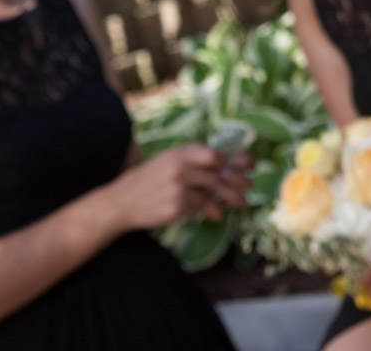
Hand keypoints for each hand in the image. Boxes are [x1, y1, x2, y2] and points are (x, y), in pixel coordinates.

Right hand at [102, 145, 245, 230]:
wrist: (120, 202)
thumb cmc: (148, 179)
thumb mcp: (167, 159)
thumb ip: (193, 158)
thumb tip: (225, 161)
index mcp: (179, 154)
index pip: (214, 156)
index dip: (232, 162)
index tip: (245, 167)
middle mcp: (179, 170)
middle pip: (218, 177)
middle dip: (238, 183)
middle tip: (250, 187)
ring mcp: (177, 190)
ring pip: (211, 195)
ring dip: (229, 201)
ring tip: (241, 204)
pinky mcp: (175, 208)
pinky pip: (198, 210)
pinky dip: (208, 212)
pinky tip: (214, 215)